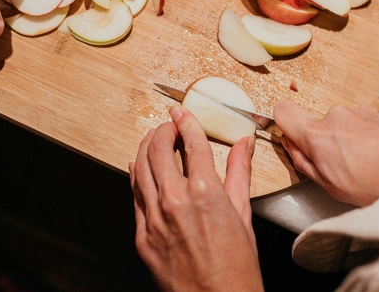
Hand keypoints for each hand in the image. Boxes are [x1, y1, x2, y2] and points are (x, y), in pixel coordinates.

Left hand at [129, 105, 263, 291]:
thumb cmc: (236, 268)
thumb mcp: (243, 215)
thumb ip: (240, 173)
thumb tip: (243, 144)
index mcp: (204, 192)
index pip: (191, 142)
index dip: (186, 121)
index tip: (182, 112)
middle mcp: (175, 200)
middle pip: (159, 149)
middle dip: (163, 130)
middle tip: (169, 125)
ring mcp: (154, 218)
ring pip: (141, 168)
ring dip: (146, 148)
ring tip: (154, 140)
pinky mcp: (142, 235)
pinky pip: (135, 195)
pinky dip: (136, 175)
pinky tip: (140, 167)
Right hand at [274, 100, 378, 206]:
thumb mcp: (331, 186)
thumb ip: (306, 163)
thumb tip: (294, 148)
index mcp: (319, 135)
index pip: (283, 111)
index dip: (283, 124)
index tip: (290, 137)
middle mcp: (338, 116)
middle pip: (318, 124)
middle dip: (325, 143)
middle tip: (339, 169)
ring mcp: (363, 112)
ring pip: (345, 125)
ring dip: (351, 143)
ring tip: (368, 168)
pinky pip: (368, 126)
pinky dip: (372, 141)